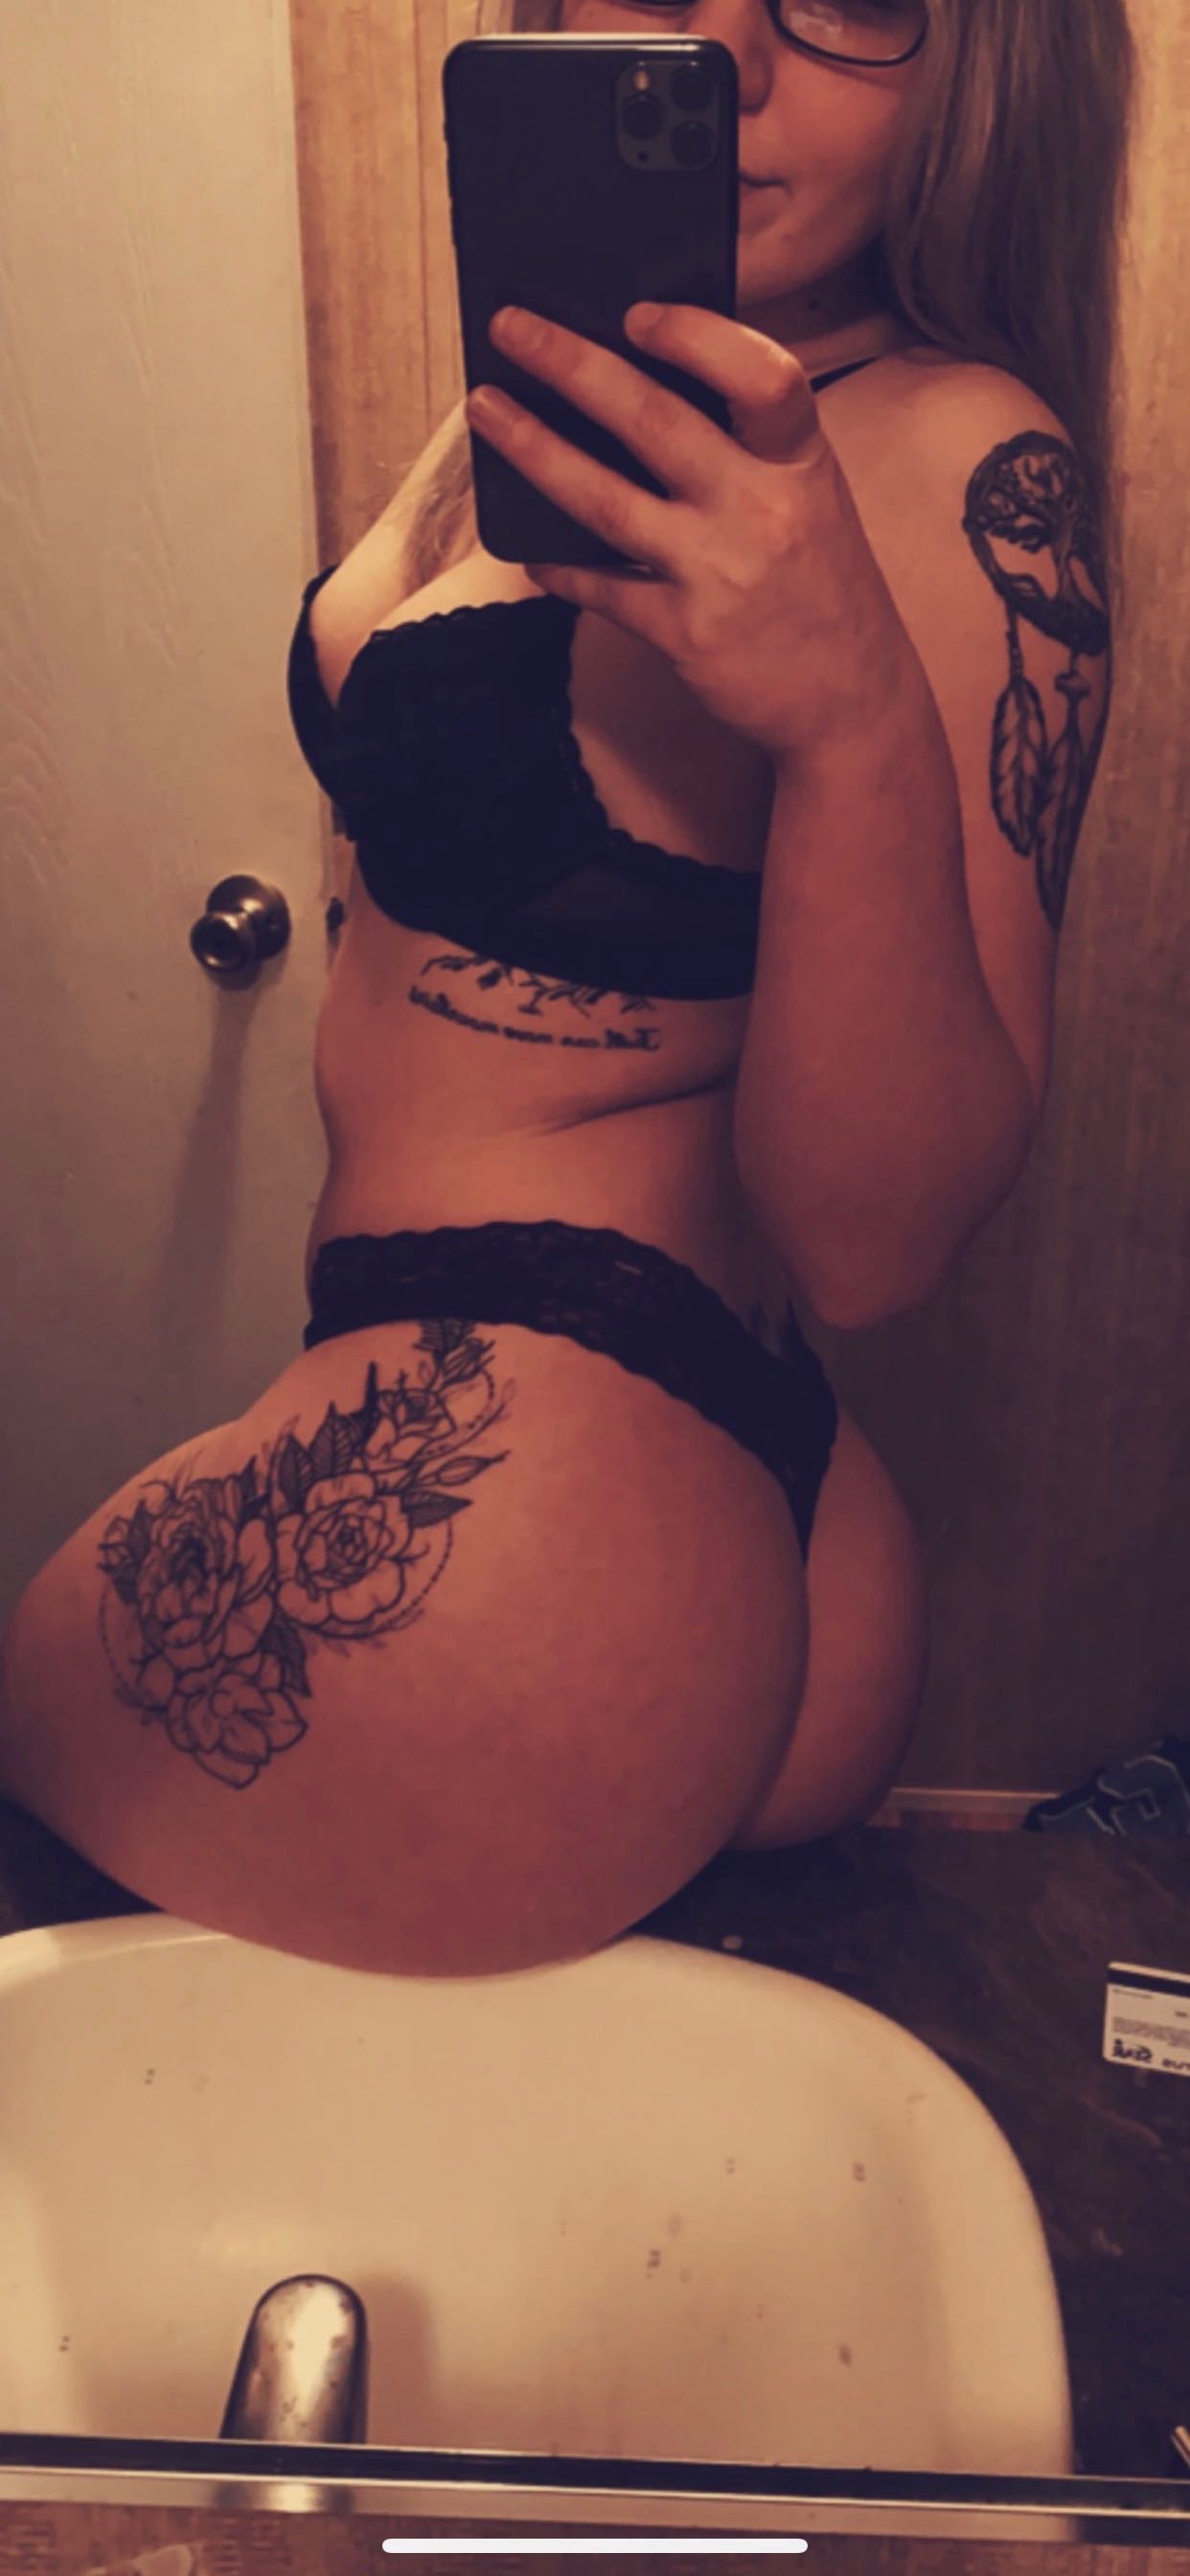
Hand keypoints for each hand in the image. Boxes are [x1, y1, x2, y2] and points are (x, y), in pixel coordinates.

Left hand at [465, 301, 909, 766]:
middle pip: (656, 421)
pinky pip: (603, 589)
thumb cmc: (822, 586)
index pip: (763, 377)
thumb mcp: (809, 499)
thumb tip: (644, 387)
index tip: (636, 314)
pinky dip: (560, 566)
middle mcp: (762, 510)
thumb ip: (749, 449)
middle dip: (573, 365)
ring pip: (606, 500)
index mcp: (801, 462)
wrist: (853, 700)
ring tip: (487, 411)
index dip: (696, 337)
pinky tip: (527, 547)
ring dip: (536, 449)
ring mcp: (719, 573)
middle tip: (513, 327)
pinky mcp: (685, 634)